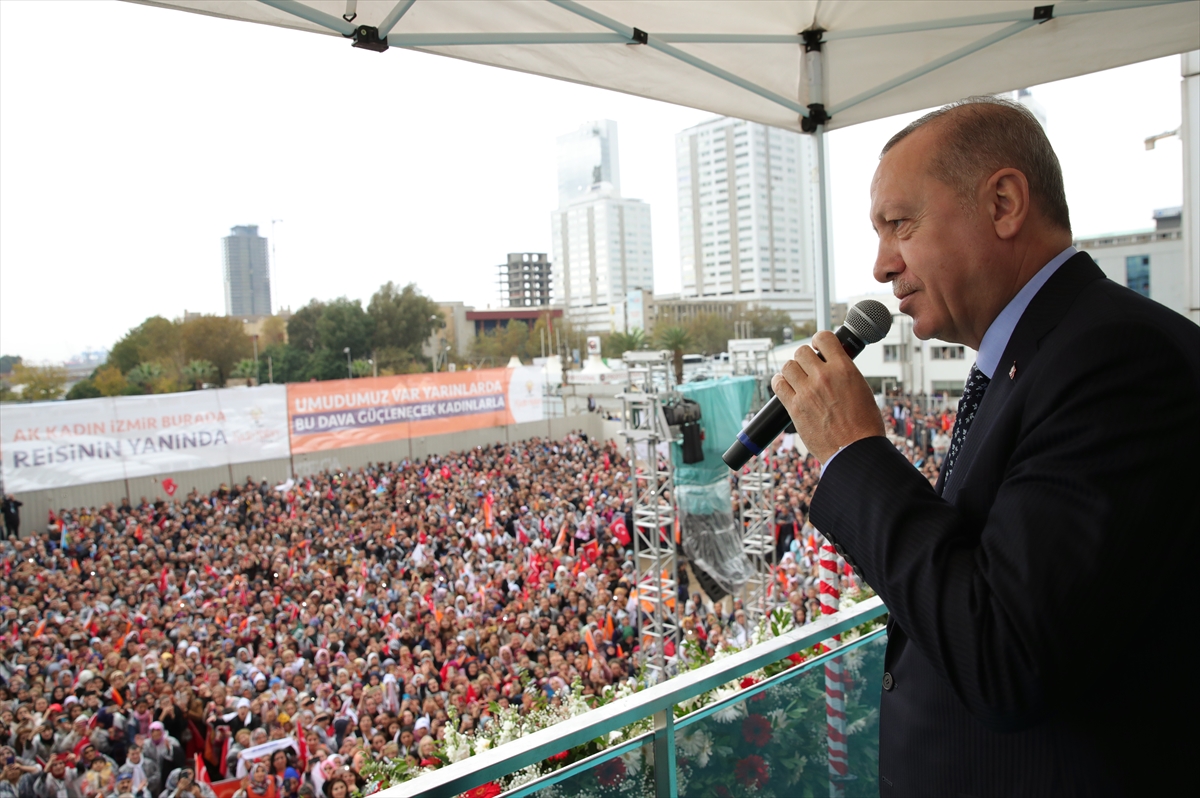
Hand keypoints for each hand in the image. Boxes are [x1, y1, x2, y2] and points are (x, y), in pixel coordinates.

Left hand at [772, 331, 884, 462]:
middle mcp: (823, 376)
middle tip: (809, 368)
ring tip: (798, 380)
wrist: (856, 450)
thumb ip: (844, 373)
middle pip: (801, 352)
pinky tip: (786, 387)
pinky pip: (778, 385)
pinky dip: (780, 383)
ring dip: (791, 371)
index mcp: (844, 369)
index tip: (819, 348)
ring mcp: (807, 392)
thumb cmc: (864, 424)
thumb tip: (832, 364)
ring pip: (787, 366)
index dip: (819, 341)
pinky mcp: (794, 407)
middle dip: (804, 358)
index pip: (824, 338)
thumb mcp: (861, 389)